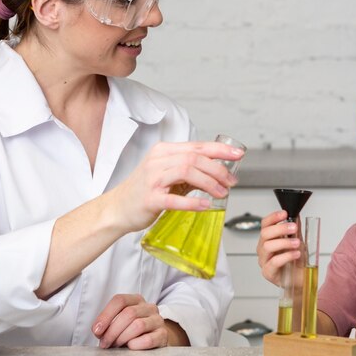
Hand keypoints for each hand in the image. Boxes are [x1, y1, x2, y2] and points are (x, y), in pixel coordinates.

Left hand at [92, 293, 171, 349]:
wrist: (154, 340)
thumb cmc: (131, 332)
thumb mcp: (120, 323)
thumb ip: (108, 324)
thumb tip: (98, 329)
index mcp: (136, 300)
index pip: (120, 300)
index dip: (105, 315)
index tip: (96, 330)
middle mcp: (149, 307)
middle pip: (128, 313)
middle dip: (112, 330)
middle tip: (105, 343)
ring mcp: (158, 320)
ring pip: (138, 325)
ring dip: (122, 338)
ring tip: (116, 346)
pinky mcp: (163, 335)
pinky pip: (148, 339)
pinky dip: (136, 345)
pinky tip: (130, 348)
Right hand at [111, 141, 243, 232]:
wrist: (117, 209)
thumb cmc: (143, 191)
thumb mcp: (167, 174)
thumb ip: (189, 171)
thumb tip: (218, 173)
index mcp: (164, 151)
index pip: (197, 146)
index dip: (220, 150)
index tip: (238, 154)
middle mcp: (158, 161)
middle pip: (195, 158)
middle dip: (218, 169)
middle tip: (231, 181)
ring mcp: (153, 179)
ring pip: (187, 172)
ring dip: (209, 183)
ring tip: (222, 193)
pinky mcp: (150, 198)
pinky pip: (174, 198)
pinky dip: (193, 202)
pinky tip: (206, 205)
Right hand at [256, 210, 301, 285]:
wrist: (301, 280)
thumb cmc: (296, 262)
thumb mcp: (298, 242)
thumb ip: (296, 230)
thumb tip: (297, 216)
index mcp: (268, 239)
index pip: (265, 224)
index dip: (273, 217)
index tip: (285, 213)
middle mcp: (263, 249)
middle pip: (265, 233)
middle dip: (280, 228)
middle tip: (293, 228)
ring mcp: (264, 261)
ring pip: (267, 246)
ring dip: (284, 242)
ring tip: (297, 243)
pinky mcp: (268, 272)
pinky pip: (274, 262)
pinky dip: (286, 256)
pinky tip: (296, 254)